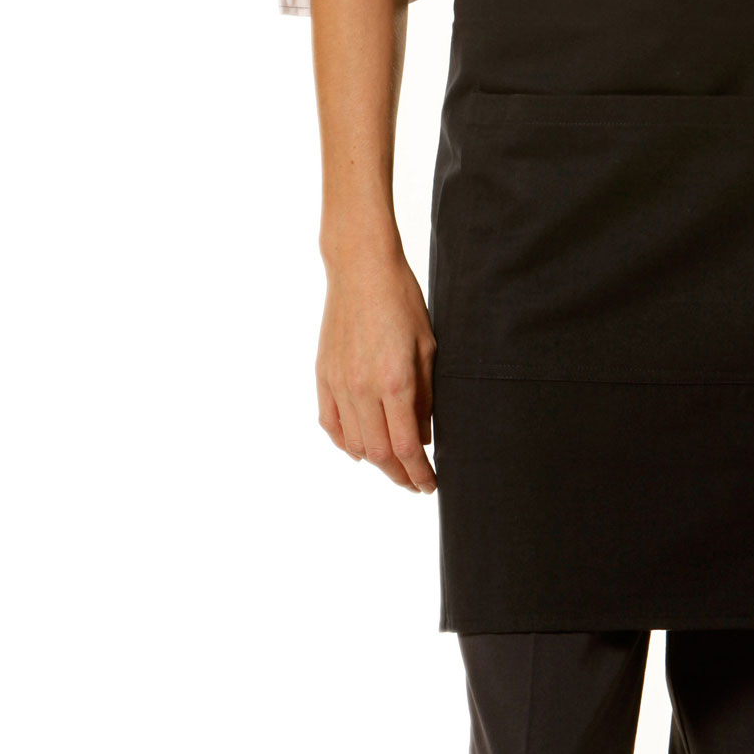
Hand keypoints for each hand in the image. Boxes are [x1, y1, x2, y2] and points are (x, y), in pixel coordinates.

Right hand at [316, 247, 437, 493]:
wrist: (361, 269)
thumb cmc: (402, 301)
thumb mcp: (428, 347)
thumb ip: (426, 396)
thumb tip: (425, 436)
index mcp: (395, 381)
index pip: (407, 447)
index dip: (419, 474)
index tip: (430, 485)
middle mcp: (363, 388)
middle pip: (379, 454)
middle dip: (400, 476)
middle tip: (416, 483)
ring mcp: (338, 383)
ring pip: (354, 444)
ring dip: (375, 463)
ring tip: (394, 466)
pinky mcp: (323, 376)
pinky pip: (330, 424)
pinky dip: (346, 444)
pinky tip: (360, 449)